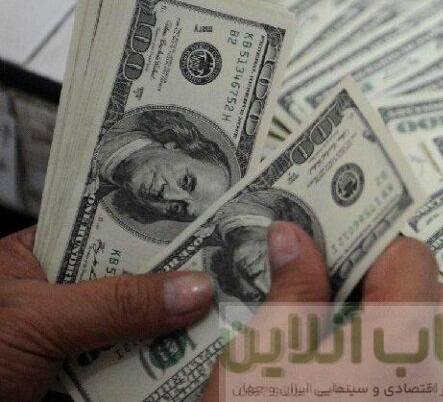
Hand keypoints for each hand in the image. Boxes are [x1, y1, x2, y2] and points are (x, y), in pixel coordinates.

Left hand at [0, 227, 214, 400]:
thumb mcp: (37, 318)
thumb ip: (115, 303)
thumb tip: (195, 287)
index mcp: (42, 259)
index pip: (112, 229)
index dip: (161, 227)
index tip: (215, 224)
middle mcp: (65, 296)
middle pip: (135, 281)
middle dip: (181, 283)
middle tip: (238, 274)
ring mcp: (77, 342)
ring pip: (141, 329)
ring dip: (179, 331)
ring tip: (233, 316)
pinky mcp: (87, 383)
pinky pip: (135, 371)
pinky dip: (164, 370)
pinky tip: (200, 360)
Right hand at [202, 222, 442, 400]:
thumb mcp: (261, 364)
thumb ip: (289, 292)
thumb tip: (291, 236)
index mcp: (398, 342)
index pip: (412, 258)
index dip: (372, 243)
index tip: (332, 247)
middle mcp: (431, 374)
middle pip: (433, 296)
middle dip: (389, 280)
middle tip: (332, 288)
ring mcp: (433, 401)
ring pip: (432, 337)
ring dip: (393, 318)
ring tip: (333, 330)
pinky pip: (423, 373)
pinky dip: (394, 357)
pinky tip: (346, 370)